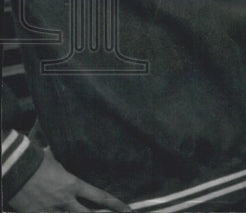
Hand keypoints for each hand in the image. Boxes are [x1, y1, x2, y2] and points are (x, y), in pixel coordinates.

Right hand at [7, 149, 129, 211]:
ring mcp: (50, 210)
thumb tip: (59, 145)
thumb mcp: (54, 158)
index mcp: (73, 184)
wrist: (13, 168)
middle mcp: (64, 200)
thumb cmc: (34, 160)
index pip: (100, 197)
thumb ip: (60, 158)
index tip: (127, 210)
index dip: (115, 204)